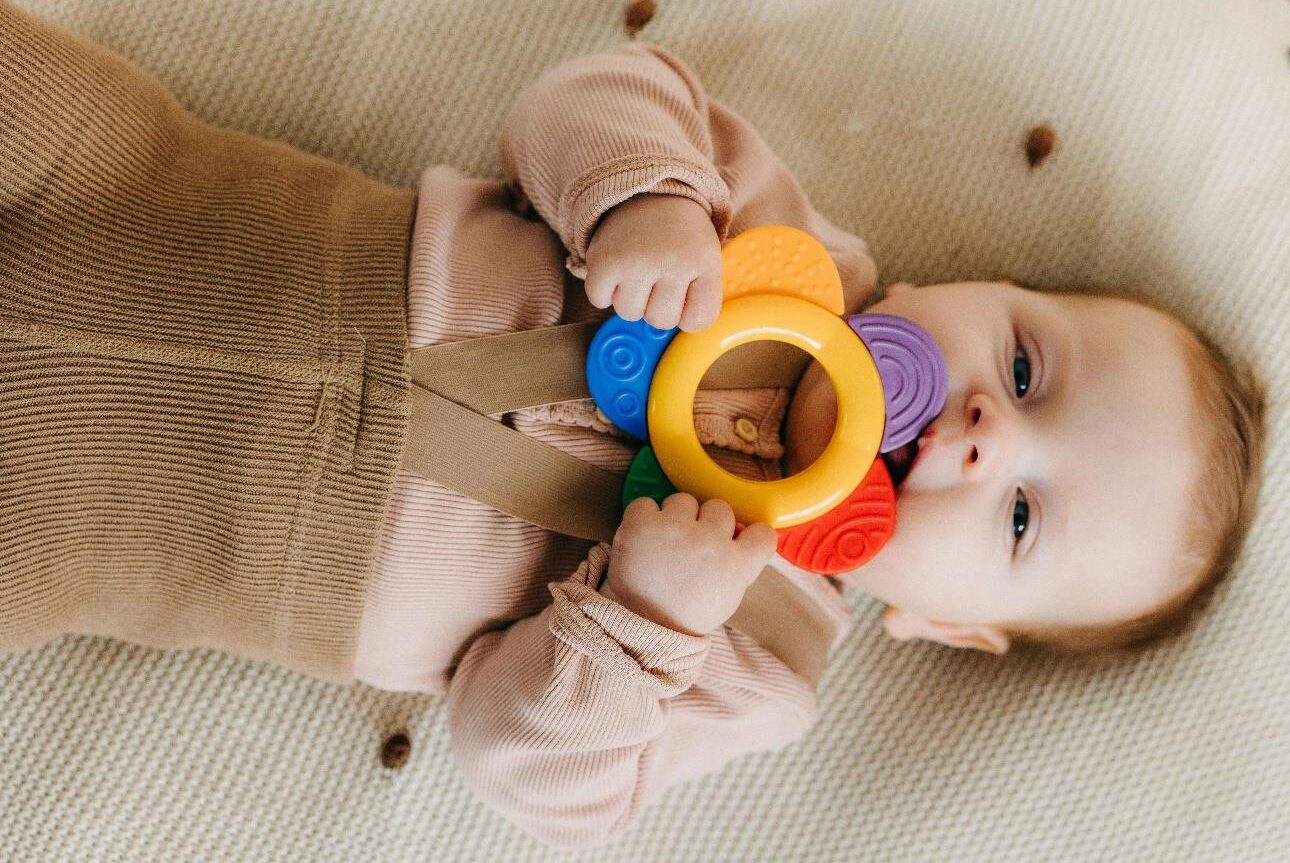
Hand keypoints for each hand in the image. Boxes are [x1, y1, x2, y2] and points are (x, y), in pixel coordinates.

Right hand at [584, 194, 723, 331]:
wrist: (647, 191)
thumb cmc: (679, 236)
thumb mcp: (706, 259)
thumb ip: (700, 299)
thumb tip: (675, 336)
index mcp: (703, 262)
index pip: (698, 321)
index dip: (689, 311)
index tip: (686, 290)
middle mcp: (670, 262)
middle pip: (661, 321)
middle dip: (658, 304)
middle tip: (658, 275)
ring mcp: (635, 262)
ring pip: (629, 314)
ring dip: (631, 297)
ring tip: (638, 270)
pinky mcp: (603, 262)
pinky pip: (599, 300)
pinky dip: (604, 290)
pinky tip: (617, 270)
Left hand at [601, 493, 778, 635]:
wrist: (641, 627)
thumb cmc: (684, 613)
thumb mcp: (725, 596)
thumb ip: (737, 564)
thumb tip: (737, 531)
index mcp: (736, 565)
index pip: (763, 533)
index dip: (749, 534)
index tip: (736, 539)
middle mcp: (710, 541)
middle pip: (720, 507)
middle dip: (706, 522)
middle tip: (691, 545)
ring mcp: (675, 528)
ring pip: (684, 500)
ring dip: (675, 516)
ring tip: (664, 543)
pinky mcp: (643, 523)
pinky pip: (646, 502)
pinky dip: (643, 517)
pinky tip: (643, 538)